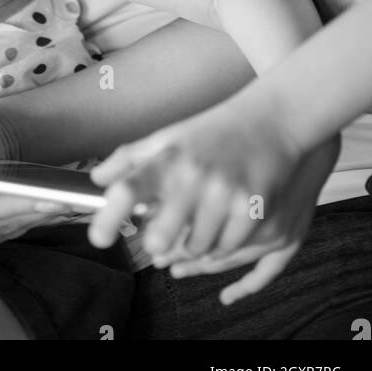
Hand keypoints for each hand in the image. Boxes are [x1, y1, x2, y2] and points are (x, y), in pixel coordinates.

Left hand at [87, 99, 339, 301]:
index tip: (99, 239)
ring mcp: (225, 195)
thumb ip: (130, 158)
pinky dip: (220, 247)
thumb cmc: (214, 131)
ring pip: (195, 249)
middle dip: (156, 243)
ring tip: (195, 226)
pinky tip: (221, 228)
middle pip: (161, 235)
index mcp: (169, 157)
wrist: (274, 120)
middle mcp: (194, 176)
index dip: (108, 216)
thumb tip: (97, 180)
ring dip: (190, 247)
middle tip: (156, 240)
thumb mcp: (170, 137)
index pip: (129, 188)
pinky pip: (227, 250)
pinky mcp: (253, 211)